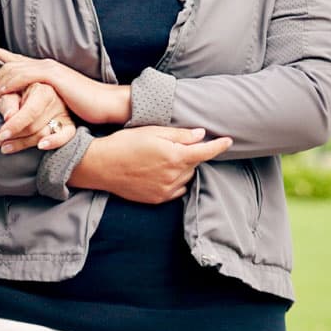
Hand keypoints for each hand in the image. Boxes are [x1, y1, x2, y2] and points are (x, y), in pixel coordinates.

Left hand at [0, 48, 130, 123]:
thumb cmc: (85, 104)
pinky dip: (11, 84)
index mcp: (45, 68)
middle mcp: (45, 64)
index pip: (17, 59)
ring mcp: (49, 69)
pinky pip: (25, 77)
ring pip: (14, 71)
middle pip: (10, 65)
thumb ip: (43, 95)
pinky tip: (2, 95)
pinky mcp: (53, 76)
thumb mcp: (58, 98)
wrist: (106, 103)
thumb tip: (31, 101)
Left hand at [0, 81, 76, 153]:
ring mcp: (64, 113)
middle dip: (13, 136)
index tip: (0, 136)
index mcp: (42, 89)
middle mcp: (56, 100)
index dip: (14, 126)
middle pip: (34, 126)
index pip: (29, 112)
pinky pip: (65, 136)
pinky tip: (41, 147)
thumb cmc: (18, 93)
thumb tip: (9, 117)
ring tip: (4, 147)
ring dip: (22, 144)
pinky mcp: (70, 125)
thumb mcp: (11, 94)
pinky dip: (54, 142)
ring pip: (44, 134)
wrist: (33, 92)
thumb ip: (9, 103)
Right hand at [68, 125, 231, 203]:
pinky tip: (158, 173)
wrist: (101, 165)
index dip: (219, 146)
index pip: (205, 152)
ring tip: (160, 159)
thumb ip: (179, 134)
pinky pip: (176, 190)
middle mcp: (174, 176)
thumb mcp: (152, 131)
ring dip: (181, 168)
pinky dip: (174, 181)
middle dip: (188, 154)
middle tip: (169, 145)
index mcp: (175, 156)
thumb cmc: (125, 143)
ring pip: (185, 177)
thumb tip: (201, 135)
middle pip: (193, 164)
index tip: (229, 141)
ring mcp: (166, 190)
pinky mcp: (158, 199)